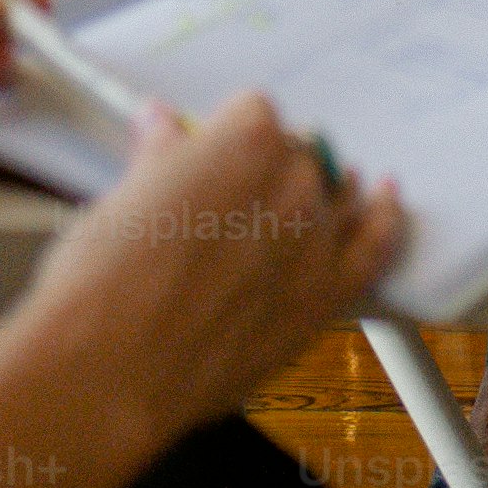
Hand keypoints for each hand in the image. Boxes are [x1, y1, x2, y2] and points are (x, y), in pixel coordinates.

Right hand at [1, 94, 408, 460]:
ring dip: (318, 194)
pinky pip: (376, 245)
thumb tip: (161, 125)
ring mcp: (317, 240)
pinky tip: (385, 199)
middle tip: (225, 206)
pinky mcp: (327, 296)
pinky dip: (385, 219)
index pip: (253, 114)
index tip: (206, 160)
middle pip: (296, 155)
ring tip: (296, 202)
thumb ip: (159, 156)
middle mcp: (293, 182)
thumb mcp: (124, 198)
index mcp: (246, 141)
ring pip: (336, 194)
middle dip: (265, 172)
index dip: (226, 139)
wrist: (109, 373)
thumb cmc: (102, 283)